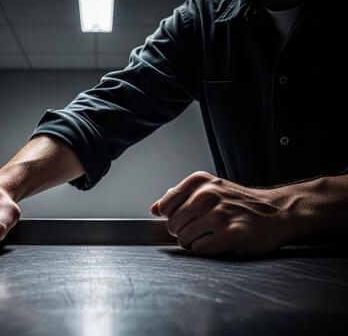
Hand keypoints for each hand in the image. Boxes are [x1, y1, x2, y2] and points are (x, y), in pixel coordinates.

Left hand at [151, 172, 289, 255]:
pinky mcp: (230, 234)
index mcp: (199, 181)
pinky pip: (199, 249)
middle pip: (173, 225)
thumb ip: (180, 197)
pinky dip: (206, 249)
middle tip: (204, 228)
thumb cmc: (239, 203)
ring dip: (195, 242)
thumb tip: (154, 209)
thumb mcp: (209, 189)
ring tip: (213, 234)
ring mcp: (219, 214)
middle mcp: (207, 195)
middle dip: (184, 232)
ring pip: (184, 239)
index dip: (173, 217)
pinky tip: (220, 241)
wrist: (275, 212)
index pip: (165, 206)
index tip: (187, 218)